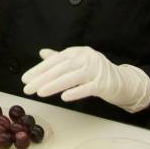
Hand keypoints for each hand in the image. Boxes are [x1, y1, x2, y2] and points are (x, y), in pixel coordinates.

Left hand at [21, 46, 149, 112]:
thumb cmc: (97, 72)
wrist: (124, 81)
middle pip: (60, 68)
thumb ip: (61, 58)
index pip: (55, 60)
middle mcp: (86, 58)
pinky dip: (75, 92)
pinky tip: (63, 97)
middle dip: (42, 78)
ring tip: (39, 92)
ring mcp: (96, 70)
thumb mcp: (79, 62)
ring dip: (54, 85)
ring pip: (71, 77)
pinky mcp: (104, 84)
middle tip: (27, 88)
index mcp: (78, 52)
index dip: (39, 69)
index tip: (26, 78)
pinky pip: (87, 88)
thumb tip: (42, 53)